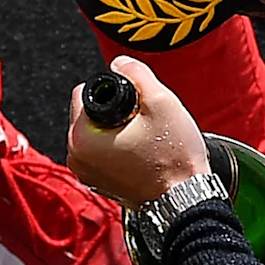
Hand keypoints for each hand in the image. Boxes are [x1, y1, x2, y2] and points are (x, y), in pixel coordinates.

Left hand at [65, 56, 207, 205]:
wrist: (187, 201)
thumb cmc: (175, 160)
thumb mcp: (161, 101)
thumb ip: (136, 73)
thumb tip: (119, 63)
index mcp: (81, 138)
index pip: (84, 92)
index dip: (113, 90)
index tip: (136, 105)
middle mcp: (76, 158)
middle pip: (89, 114)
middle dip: (113, 111)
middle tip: (144, 123)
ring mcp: (86, 174)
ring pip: (97, 133)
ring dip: (116, 129)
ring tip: (146, 139)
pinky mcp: (99, 184)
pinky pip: (104, 153)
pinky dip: (119, 147)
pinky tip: (143, 152)